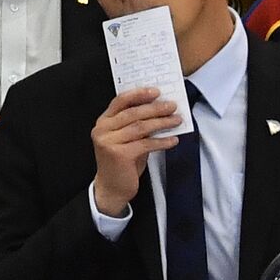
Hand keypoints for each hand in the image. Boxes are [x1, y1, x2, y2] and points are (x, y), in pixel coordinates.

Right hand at [91, 87, 181, 215]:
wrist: (111, 189)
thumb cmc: (121, 163)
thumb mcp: (126, 139)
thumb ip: (137, 124)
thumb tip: (161, 110)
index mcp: (103, 122)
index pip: (120, 101)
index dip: (139, 94)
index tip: (156, 91)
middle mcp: (103, 130)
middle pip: (133, 113)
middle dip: (155, 108)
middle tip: (172, 106)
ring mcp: (109, 142)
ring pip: (140, 127)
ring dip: (161, 123)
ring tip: (176, 120)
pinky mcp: (119, 155)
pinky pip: (145, 144)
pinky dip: (162, 141)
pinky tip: (173, 140)